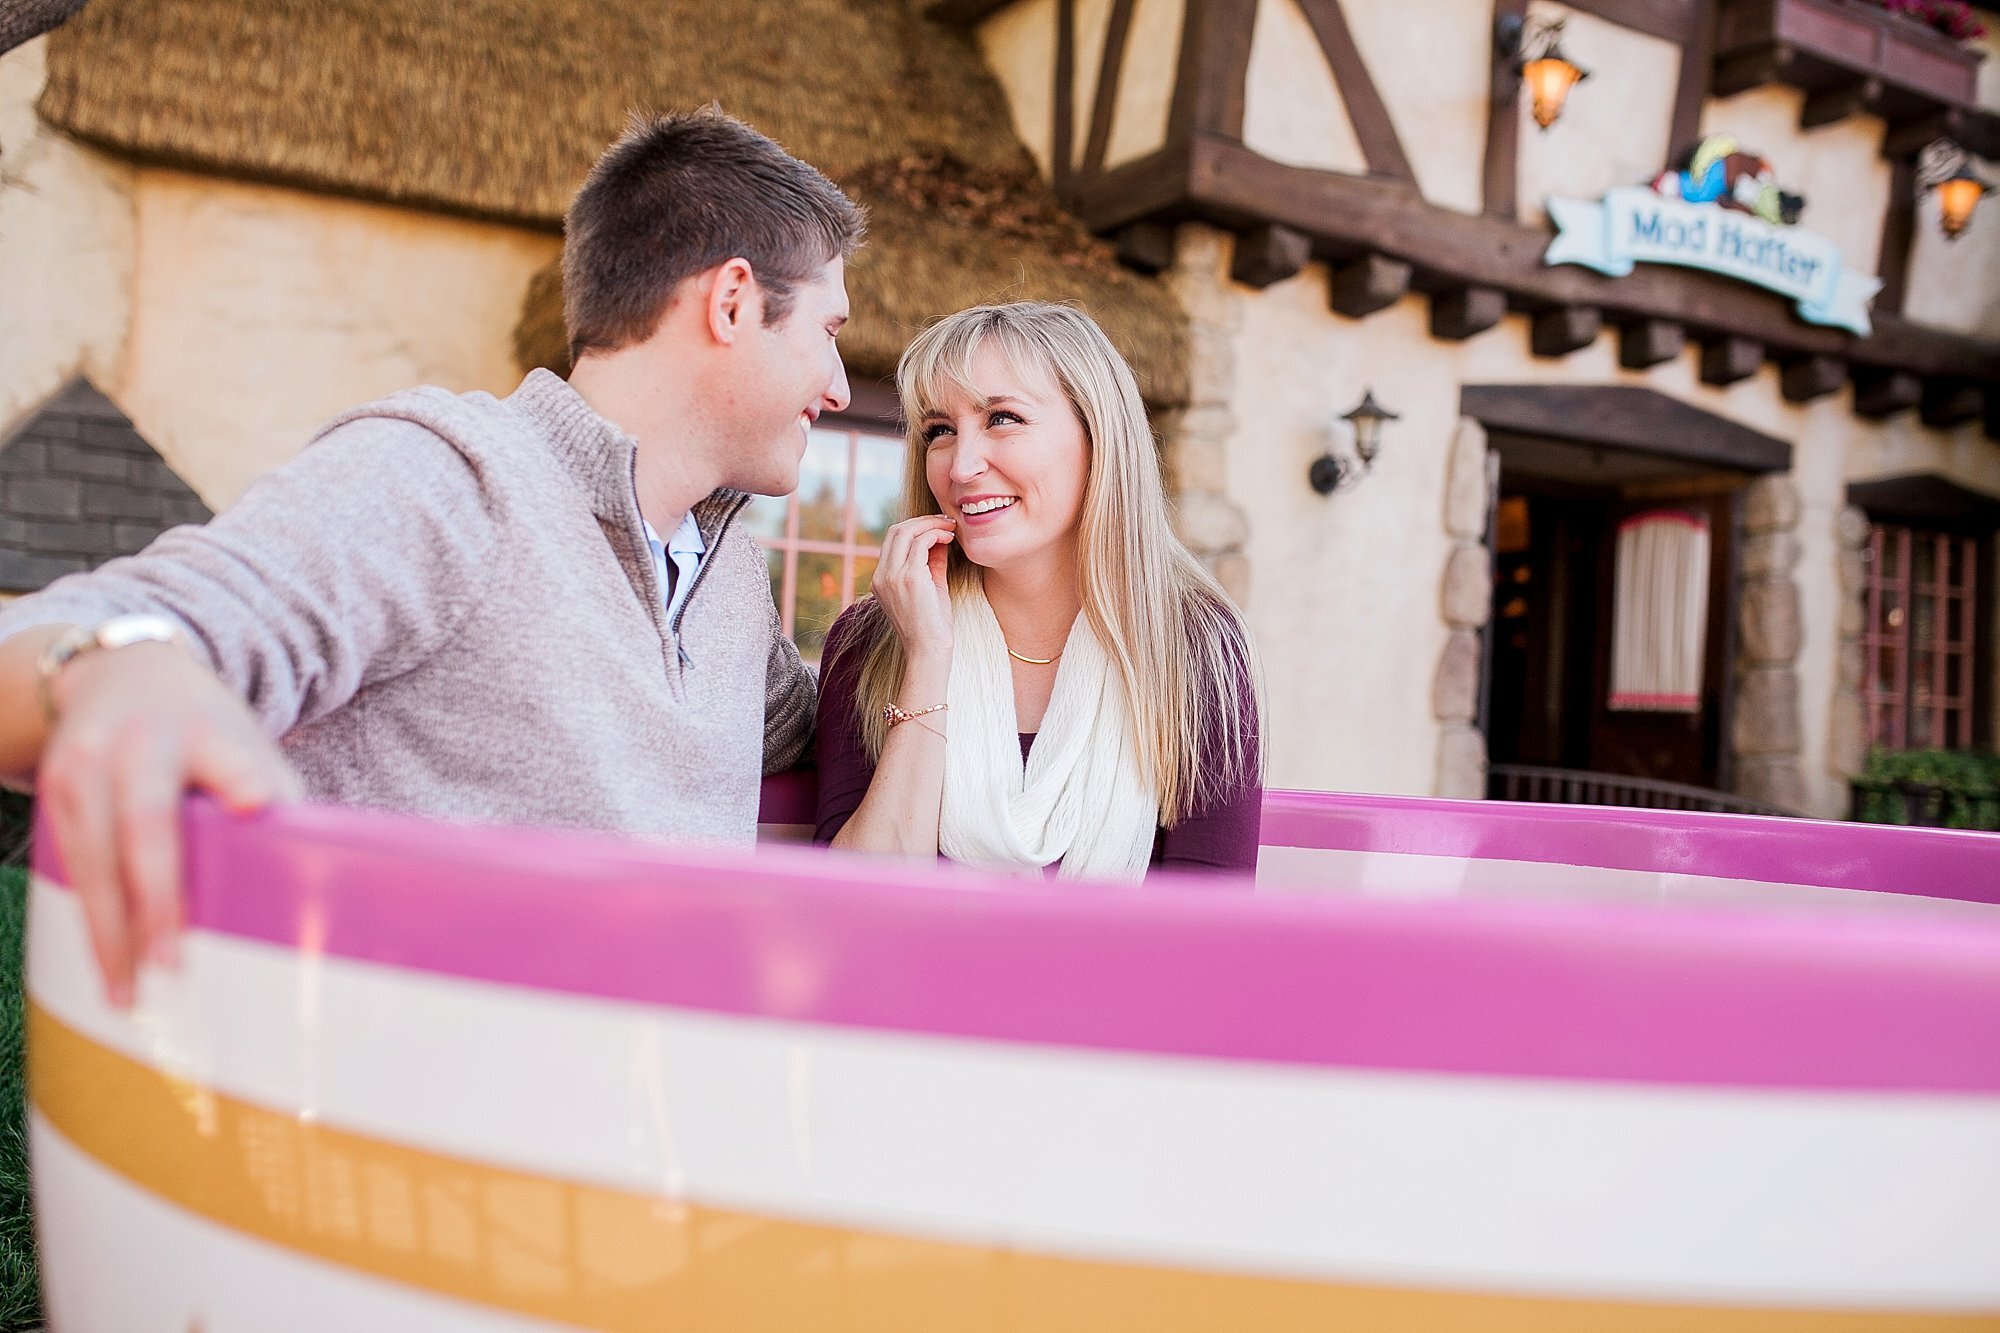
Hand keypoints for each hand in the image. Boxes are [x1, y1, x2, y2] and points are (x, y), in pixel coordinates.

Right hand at [39, 641, 299, 1006]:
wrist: (119, 674)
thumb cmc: (203, 728)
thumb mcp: (245, 740)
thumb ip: (272, 793)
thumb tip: (314, 876)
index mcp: (205, 730)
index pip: (226, 756)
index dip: (240, 779)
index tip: (254, 805)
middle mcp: (138, 744)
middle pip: (144, 825)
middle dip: (156, 898)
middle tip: (172, 963)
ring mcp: (85, 765)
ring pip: (92, 856)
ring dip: (108, 930)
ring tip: (127, 992)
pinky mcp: (53, 789)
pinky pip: (65, 863)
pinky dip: (84, 916)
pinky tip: (102, 962)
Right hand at [872, 515, 955, 662]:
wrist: (928, 651)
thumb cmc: (932, 625)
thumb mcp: (930, 588)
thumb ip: (931, 563)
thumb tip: (939, 539)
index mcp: (881, 579)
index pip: (893, 540)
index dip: (915, 528)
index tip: (938, 527)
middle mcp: (881, 576)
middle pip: (896, 530)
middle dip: (923, 521)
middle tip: (946, 522)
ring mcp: (892, 576)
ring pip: (906, 531)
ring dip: (931, 525)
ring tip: (950, 528)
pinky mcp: (908, 578)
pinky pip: (920, 542)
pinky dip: (936, 534)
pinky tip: (949, 539)